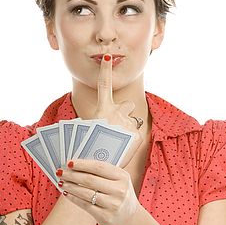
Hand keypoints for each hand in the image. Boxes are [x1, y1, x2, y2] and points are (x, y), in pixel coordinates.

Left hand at [58, 157, 140, 224]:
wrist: (130, 220)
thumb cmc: (120, 196)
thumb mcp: (119, 182)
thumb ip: (103, 173)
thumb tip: (78, 165)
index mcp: (123, 177)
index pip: (99, 167)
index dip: (82, 164)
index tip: (70, 162)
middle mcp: (119, 190)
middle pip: (90, 179)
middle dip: (72, 175)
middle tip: (61, 172)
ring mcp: (113, 204)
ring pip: (85, 192)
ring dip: (70, 186)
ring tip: (61, 182)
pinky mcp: (105, 216)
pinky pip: (85, 205)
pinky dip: (73, 198)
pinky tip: (67, 193)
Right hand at [92, 53, 142, 168]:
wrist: (99, 168)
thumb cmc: (88, 151)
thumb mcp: (88, 133)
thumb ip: (97, 122)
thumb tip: (97, 122)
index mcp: (101, 110)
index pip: (103, 85)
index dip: (105, 70)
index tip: (106, 56)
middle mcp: (117, 113)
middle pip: (127, 105)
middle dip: (126, 111)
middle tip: (118, 125)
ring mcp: (128, 124)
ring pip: (133, 121)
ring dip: (128, 128)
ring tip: (119, 142)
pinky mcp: (137, 135)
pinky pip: (136, 135)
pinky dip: (131, 142)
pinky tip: (123, 149)